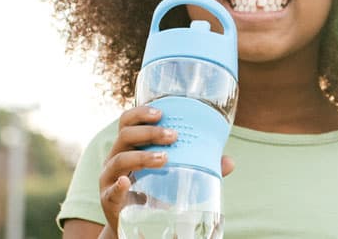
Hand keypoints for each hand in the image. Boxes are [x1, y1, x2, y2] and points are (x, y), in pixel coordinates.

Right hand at [98, 106, 234, 237]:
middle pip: (125, 135)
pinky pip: (111, 190)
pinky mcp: (108, 200)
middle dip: (149, 132)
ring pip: (120, 159)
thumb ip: (198, 166)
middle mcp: (115, 158)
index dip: (141, 113)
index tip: (162, 112)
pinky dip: (118, 186)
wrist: (135, 226)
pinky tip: (127, 182)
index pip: (128, 121)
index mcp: (129, 146)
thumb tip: (229, 162)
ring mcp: (109, 178)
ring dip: (142, 156)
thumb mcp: (172, 176)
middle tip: (173, 136)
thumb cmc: (154, 192)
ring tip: (165, 158)